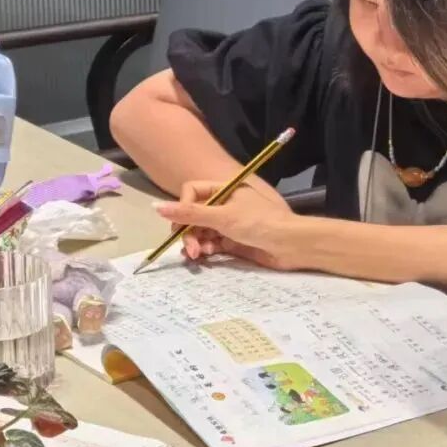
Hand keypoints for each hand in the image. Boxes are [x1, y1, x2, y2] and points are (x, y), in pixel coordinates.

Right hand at [154, 181, 300, 268]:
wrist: (291, 245)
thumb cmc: (259, 223)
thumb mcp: (222, 217)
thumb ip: (189, 214)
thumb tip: (155, 207)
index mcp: (225, 189)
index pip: (192, 192)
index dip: (183, 208)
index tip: (182, 224)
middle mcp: (225, 204)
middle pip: (194, 215)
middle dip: (188, 231)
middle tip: (190, 248)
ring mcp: (229, 223)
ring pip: (201, 231)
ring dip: (196, 243)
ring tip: (199, 255)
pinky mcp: (233, 241)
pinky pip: (211, 244)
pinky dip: (206, 250)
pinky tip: (207, 257)